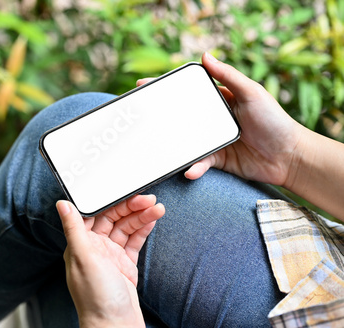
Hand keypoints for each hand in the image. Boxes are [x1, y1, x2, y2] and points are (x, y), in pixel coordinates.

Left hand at [57, 195, 164, 327]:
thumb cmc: (96, 299)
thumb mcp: (84, 259)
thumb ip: (75, 229)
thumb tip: (62, 204)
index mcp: (80, 245)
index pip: (95, 214)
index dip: (110, 201)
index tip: (124, 190)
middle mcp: (94, 248)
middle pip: (113, 219)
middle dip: (130, 206)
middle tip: (148, 198)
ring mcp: (111, 256)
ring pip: (126, 228)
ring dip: (141, 216)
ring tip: (157, 207)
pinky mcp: (125, 265)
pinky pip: (134, 241)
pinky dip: (143, 229)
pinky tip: (152, 219)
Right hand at [137, 52, 305, 186]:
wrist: (288, 156)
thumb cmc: (274, 120)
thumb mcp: (252, 92)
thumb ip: (228, 75)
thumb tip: (205, 55)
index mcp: (220, 101)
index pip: (189, 92)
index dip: (168, 88)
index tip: (145, 85)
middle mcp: (213, 120)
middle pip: (181, 117)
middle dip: (161, 117)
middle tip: (141, 115)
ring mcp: (213, 141)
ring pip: (186, 142)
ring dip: (174, 146)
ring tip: (161, 147)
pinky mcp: (217, 160)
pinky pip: (200, 163)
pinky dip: (195, 167)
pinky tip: (191, 170)